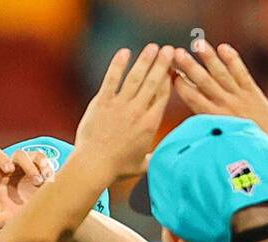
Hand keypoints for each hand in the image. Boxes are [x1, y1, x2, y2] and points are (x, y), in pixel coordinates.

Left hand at [0, 130, 55, 234]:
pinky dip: (44, 167)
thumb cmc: (22, 215)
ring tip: (38, 182)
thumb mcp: (8, 220)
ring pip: (20, 154)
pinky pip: (38, 157)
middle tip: (9, 170)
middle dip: (0, 158)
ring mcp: (20, 164)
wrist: (47, 213)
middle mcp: (2, 169)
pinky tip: (48, 179)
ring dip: (28, 167)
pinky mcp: (37, 162)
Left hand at [74, 43, 175, 178]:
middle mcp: (137, 111)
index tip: (173, 68)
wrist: (94, 165)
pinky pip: (112, 79)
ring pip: (136, 77)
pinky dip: (118, 64)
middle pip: (153, 81)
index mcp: (150, 124)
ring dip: (145, 60)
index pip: (162, 95)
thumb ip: (153, 159)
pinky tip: (124, 52)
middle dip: (162, 63)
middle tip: (169, 50)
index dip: (169, 79)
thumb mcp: (141, 166)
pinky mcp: (102, 102)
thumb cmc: (117, 168)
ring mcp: (120, 105)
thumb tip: (163, 161)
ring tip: (153, 47)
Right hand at [173, 40, 267, 136]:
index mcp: (212, 118)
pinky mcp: (253, 92)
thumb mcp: (217, 141)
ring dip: (208, 58)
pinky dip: (232, 59)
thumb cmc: (241, 147)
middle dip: (189, 66)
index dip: (179, 83)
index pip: (191, 97)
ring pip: (221, 73)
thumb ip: (202, 128)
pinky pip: (241, 72)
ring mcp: (239, 97)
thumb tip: (180, 132)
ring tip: (197, 44)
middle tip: (176, 53)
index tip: (169, 71)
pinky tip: (222, 47)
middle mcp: (224, 105)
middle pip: (203, 81)